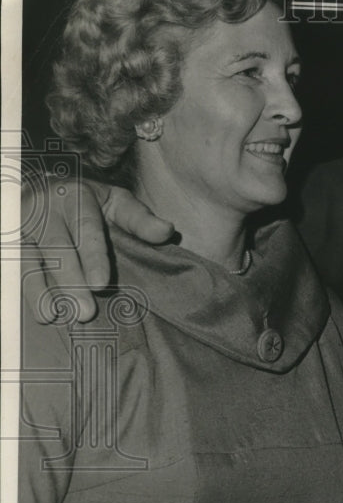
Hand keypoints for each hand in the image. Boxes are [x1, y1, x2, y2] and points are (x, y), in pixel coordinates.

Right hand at [21, 176, 173, 322]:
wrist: (42, 186)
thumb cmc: (88, 200)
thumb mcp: (116, 201)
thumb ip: (140, 219)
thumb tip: (167, 232)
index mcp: (75, 197)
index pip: (85, 230)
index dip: (93, 257)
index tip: (101, 283)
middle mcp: (45, 211)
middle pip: (55, 249)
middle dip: (69, 282)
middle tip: (85, 312)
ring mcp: (22, 229)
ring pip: (28, 261)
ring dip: (39, 290)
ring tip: (52, 315)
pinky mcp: (10, 245)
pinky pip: (14, 269)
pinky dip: (25, 290)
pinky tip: (38, 310)